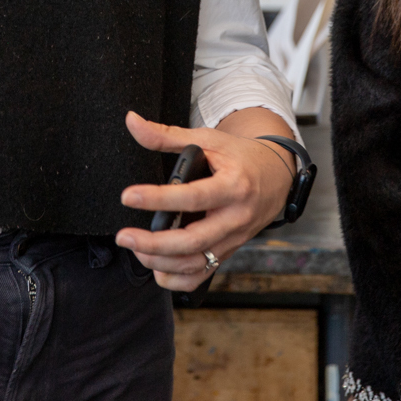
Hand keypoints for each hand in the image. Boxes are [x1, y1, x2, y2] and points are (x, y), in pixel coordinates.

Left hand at [112, 108, 296, 290]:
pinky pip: (203, 274)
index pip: (193, 197)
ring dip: (161, 261)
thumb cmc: (240, 157)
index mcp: (233, 185)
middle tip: (124, 236)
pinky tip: (157, 267)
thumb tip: (132, 122)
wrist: (275, 176)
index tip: (128, 196)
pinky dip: (177, 278)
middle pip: (193, 241)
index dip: (158, 199)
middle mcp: (235, 217)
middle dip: (154, 244)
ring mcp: (234, 239)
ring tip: (136, 248)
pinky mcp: (229, 251)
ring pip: (196, 262)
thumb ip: (167, 135)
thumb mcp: (208, 140)